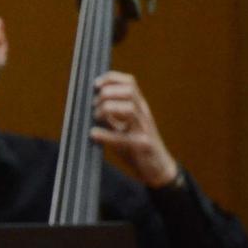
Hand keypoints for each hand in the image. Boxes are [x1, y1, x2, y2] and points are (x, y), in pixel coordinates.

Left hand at [90, 71, 179, 187]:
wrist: (158, 169)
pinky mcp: (143, 146)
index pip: (129, 83)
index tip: (95, 85)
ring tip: (96, 118)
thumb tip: (89, 105)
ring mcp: (145, 129)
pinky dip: (106, 135)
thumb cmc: (136, 146)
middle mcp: (143, 114)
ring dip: (107, 109)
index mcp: (139, 107)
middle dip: (107, 94)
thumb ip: (110, 116)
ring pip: (129, 108)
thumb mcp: (123, 127)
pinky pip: (124, 137)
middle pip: (129, 91)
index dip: (111, 79)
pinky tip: (94, 134)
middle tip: (94, 107)